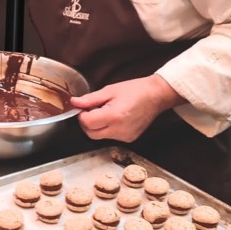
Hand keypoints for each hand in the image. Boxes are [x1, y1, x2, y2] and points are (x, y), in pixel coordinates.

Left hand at [70, 75, 185, 142]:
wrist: (156, 95)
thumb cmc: (135, 90)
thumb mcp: (109, 90)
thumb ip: (90, 99)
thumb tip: (74, 103)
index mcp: (114, 116)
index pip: (87, 123)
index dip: (82, 114)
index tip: (84, 107)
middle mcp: (120, 130)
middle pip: (91, 133)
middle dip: (87, 122)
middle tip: (92, 110)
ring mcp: (125, 137)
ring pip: (100, 136)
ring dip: (97, 126)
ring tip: (106, 112)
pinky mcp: (129, 139)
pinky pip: (110, 137)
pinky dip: (107, 129)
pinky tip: (115, 118)